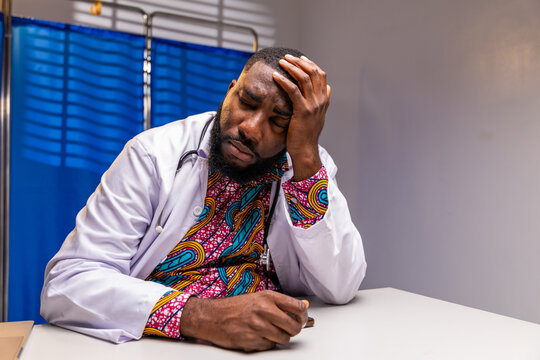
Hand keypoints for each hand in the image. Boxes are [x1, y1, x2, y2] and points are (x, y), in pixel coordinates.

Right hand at [180, 290, 307, 351]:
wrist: (213, 317)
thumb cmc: (235, 307)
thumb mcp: (259, 298)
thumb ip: (281, 303)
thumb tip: (303, 306)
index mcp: (267, 297)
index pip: (297, 307)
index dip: (303, 315)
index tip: (302, 318)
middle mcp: (264, 311)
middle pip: (294, 326)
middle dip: (294, 329)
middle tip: (288, 328)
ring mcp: (258, 326)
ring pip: (284, 339)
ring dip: (280, 337)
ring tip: (270, 331)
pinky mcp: (252, 341)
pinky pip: (270, 346)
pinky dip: (267, 343)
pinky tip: (259, 336)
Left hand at [273, 54, 330, 180]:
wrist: (306, 150)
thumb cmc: (307, 134)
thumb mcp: (318, 115)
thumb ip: (322, 101)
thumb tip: (327, 88)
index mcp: (324, 100)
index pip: (321, 74)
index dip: (310, 64)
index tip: (299, 58)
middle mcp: (321, 100)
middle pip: (313, 73)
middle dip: (299, 62)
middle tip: (287, 57)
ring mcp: (313, 105)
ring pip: (304, 78)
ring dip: (292, 67)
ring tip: (281, 62)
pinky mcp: (303, 111)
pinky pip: (293, 91)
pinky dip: (284, 81)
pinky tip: (275, 76)